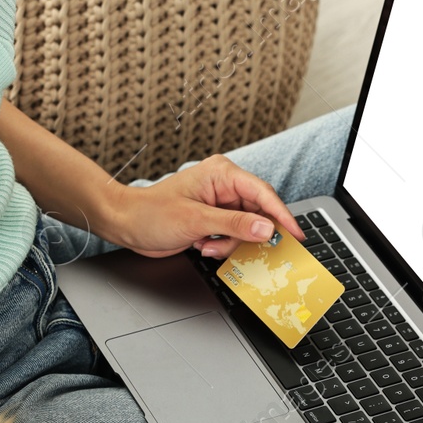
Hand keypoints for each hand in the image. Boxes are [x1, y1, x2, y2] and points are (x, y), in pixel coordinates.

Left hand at [103, 154, 305, 259]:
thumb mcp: (196, 220)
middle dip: (248, 236)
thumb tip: (266, 228)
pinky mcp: (214, 220)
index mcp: (222, 174)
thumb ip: (234, 225)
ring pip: (247, 229)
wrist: (127, 225)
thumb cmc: (151, 214)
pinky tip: (203, 245)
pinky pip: (234, 237)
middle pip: (258, 214)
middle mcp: (224, 186)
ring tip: (207, 245)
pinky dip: (222, 247)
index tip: (296, 235)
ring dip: (230, 244)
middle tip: (240, 248)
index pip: (263, 194)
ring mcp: (220, 204)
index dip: (282, 216)